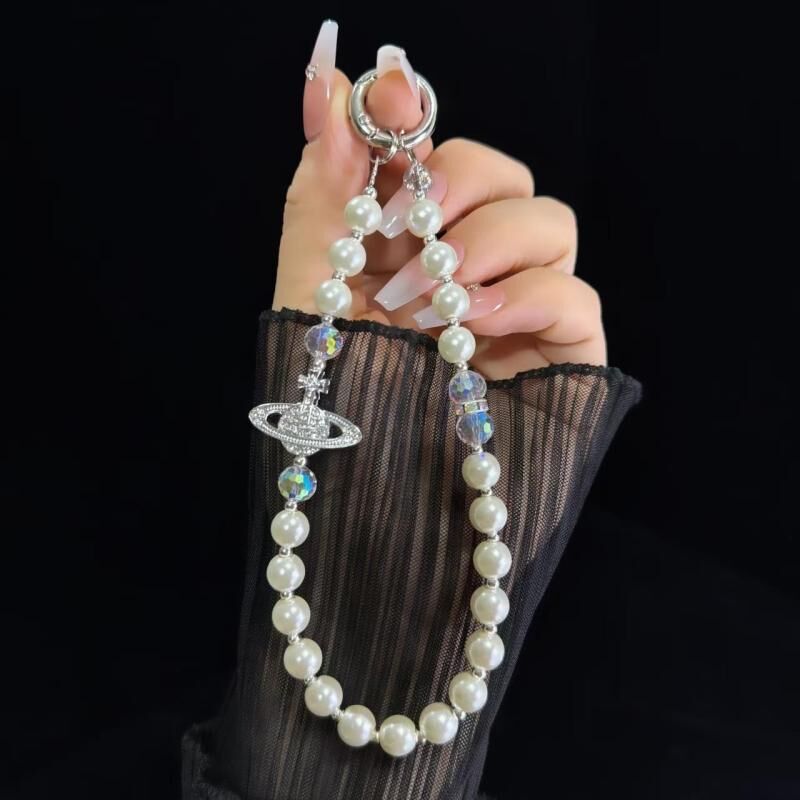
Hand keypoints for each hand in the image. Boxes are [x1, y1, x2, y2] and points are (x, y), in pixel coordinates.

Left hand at [274, 26, 605, 379]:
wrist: (364, 489)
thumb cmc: (333, 390)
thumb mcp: (311, 278)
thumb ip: (327, 180)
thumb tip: (332, 78)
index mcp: (414, 240)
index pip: (439, 154)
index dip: (418, 124)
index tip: (385, 107)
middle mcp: (473, 264)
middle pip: (507, 176)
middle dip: (460, 182)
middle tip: (409, 222)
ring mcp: (521, 307)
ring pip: (553, 222)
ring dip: (489, 244)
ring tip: (432, 297)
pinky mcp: (561, 353)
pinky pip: (577, 296)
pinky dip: (529, 295)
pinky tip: (474, 323)